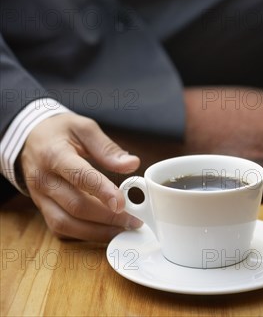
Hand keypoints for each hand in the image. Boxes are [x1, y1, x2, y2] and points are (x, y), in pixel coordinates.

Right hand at [20, 113, 141, 241]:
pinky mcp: (41, 208)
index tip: (122, 202)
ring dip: (96, 231)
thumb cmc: (59, 131)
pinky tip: (103, 231)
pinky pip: (60, 228)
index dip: (102, 191)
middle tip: (134, 220)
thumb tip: (131, 164)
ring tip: (122, 229)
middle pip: (75, 206)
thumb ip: (107, 148)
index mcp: (54, 154)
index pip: (79, 176)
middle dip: (107, 217)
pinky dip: (83, 234)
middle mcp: (43, 179)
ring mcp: (39, 197)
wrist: (29, 138)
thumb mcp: (84, 128)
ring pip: (66, 224)